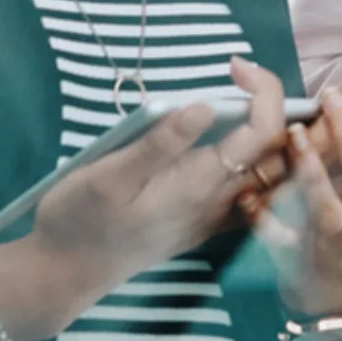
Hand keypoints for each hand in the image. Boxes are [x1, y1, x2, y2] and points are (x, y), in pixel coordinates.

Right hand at [0, 57, 292, 340]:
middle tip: (247, 74)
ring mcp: (211, 217)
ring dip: (273, 133)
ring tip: (249, 95)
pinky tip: (234, 136)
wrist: (61, 276)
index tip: (233, 64)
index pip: (263, 132)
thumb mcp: (109, 177)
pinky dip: (257, 157)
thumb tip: (208, 106)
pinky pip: (249, 190)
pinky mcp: (200, 223)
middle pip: (278, 154)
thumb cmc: (78, 220)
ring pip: (268, 175)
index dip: (263, 89)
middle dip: (280, 108)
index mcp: (199, 185)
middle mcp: (215, 203)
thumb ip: (160, 143)